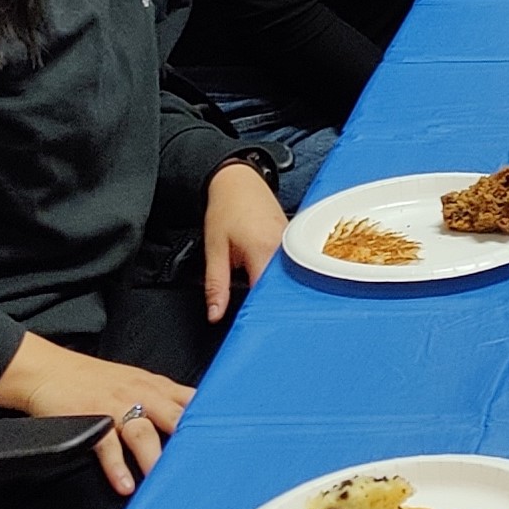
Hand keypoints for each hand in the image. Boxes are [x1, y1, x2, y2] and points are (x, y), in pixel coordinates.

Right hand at [0, 332, 193, 496]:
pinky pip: (107, 445)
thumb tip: (192, 417)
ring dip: (156, 459)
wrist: (48, 371)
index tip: (227, 437)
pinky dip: (117, 467)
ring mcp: (115, 406)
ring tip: (164, 481)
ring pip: (144, 433)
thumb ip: (164, 398)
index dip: (210, 419)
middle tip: (204, 463)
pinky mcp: (90, 418)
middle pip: (174, 417)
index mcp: (155, 385)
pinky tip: (126, 484)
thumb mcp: (136, 381)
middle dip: (190, 439)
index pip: (192, 400)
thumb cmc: (94, 379)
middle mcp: (141, 394)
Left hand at [202, 159, 285, 321]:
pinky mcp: (295, 240)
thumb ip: (216, 285)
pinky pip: (293, 266)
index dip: (263, 312)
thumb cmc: (226, 210)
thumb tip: (215, 315)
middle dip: (275, 306)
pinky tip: (277, 287)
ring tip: (273, 308)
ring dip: (281, 292)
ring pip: (292, 278)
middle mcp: (285, 248)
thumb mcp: (214, 249)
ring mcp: (293, 243)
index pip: (269, 292)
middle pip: (285, 288)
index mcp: (265, 250)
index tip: (256, 327)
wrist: (239, 180)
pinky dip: (285, 279)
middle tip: (266, 324)